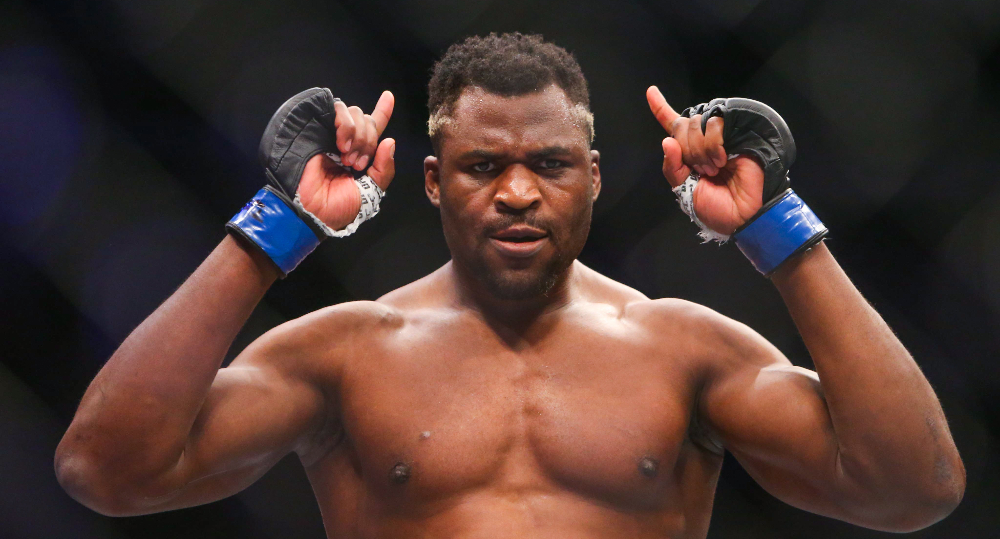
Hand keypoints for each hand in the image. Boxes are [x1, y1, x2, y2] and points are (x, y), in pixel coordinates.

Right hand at [297, 91, 395, 230]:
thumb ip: (384, 168)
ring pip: (355, 112)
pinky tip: (341, 146)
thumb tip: (390, 141)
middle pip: (367, 120)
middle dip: (369, 141)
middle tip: (358, 164)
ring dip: (359, 135)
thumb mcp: (372, 191)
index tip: (389, 96)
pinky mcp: (318, 127)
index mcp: (359, 153)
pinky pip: (339, 110)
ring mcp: (331, 134)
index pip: (373, 127)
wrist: (313, 210)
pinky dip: (347, 126)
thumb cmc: (339, 207)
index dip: (382, 111)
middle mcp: (346, 141)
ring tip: (347, 158)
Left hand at [646, 86, 763, 234]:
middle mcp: (702, 139)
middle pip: (681, 125)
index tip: (651, 91)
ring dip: (700, 151)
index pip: (672, 124)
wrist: (739, 214)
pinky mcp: (736, 132)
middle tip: (701, 170)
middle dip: (685, 149)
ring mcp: (720, 135)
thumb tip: (667, 141)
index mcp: (687, 151)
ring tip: (714, 168)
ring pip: (697, 124)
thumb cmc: (712, 205)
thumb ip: (671, 166)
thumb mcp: (683, 188)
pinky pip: (714, 126)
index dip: (660, 108)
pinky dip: (713, 145)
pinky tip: (722, 160)